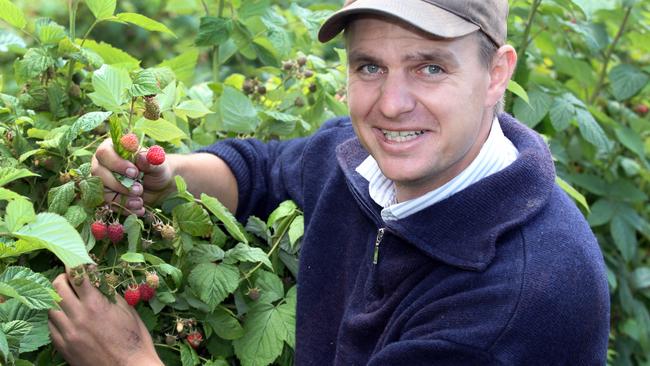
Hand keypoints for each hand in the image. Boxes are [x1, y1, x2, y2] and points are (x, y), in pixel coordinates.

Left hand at [48, 270, 162, 365]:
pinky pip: (51, 326)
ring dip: (58, 298)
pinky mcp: (63, 347)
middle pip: (57, 287)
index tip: (75, 260)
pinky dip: (56, 317)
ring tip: (68, 299)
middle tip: (70, 279)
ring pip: (50, 307)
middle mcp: (78, 316)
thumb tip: (98, 279)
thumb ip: (109, 294)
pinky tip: (67, 317)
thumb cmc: (135, 339)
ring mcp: (68, 333)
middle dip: (63, 278)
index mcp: (96, 304)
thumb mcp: (127, 311)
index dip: (75, 264)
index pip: (77, 275)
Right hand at [91, 139, 173, 214]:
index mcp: (113, 148)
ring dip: (122, 198)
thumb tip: (141, 157)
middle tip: (139, 189)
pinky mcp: (107, 195)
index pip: (104, 153)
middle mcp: (103, 163)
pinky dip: (124, 208)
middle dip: (119, 184)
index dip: (117, 164)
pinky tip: (139, 208)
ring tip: (140, 201)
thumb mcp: (157, 165)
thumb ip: (149, 161)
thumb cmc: (156, 169)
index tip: (134, 172)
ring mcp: (103, 180)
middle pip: (98, 173)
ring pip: (102, 190)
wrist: (160, 186)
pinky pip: (109, 204)